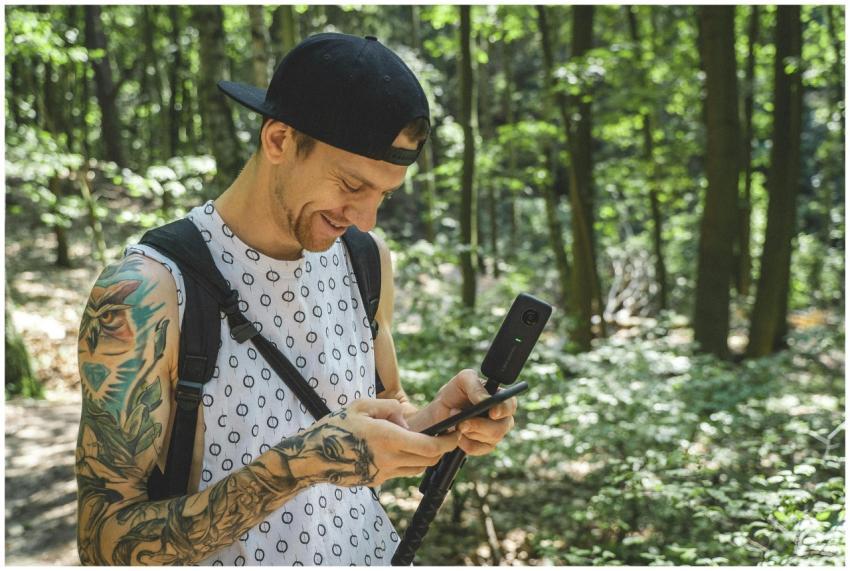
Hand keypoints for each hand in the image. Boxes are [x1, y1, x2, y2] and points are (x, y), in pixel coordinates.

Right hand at [286, 399, 460, 487]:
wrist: (311, 457)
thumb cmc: (335, 427)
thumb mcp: (362, 406)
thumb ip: (389, 407)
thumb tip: (405, 418)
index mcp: (388, 438)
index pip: (429, 447)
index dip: (447, 442)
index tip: (455, 433)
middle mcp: (389, 459)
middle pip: (428, 460)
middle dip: (440, 449)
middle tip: (443, 437)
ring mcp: (382, 473)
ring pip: (415, 468)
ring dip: (422, 456)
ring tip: (416, 441)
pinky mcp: (375, 481)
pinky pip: (398, 472)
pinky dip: (403, 461)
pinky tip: (392, 449)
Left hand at [430, 369, 517, 455]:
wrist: (440, 411)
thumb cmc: (455, 392)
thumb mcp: (462, 380)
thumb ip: (475, 386)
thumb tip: (486, 400)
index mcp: (500, 398)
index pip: (510, 405)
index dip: (503, 410)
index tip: (492, 413)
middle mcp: (502, 417)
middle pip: (501, 427)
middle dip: (479, 425)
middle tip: (461, 422)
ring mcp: (495, 433)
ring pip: (490, 439)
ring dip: (469, 431)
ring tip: (456, 421)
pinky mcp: (484, 446)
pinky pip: (477, 448)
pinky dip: (464, 442)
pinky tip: (457, 434)